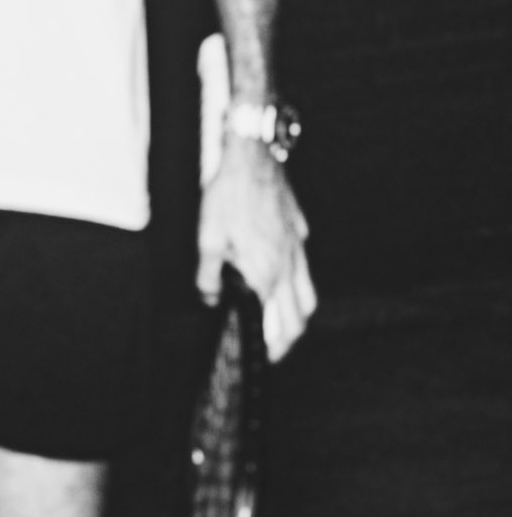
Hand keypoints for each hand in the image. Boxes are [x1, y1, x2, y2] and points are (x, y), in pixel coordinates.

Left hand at [197, 138, 317, 358]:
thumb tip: (209, 298)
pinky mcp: (299, 234)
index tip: (262, 358)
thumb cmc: (229, 195)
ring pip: (308, 297)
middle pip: (297, 318)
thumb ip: (208, 273)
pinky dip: (300, 287)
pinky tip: (286, 285)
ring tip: (286, 329)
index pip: (272, 322)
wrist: (254, 158)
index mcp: (265, 272)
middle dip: (287, 342)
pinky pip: (305, 270)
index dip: (267, 345)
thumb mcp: (207, 236)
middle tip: (274, 353)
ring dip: (299, 319)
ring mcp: (298, 250)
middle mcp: (287, 266)